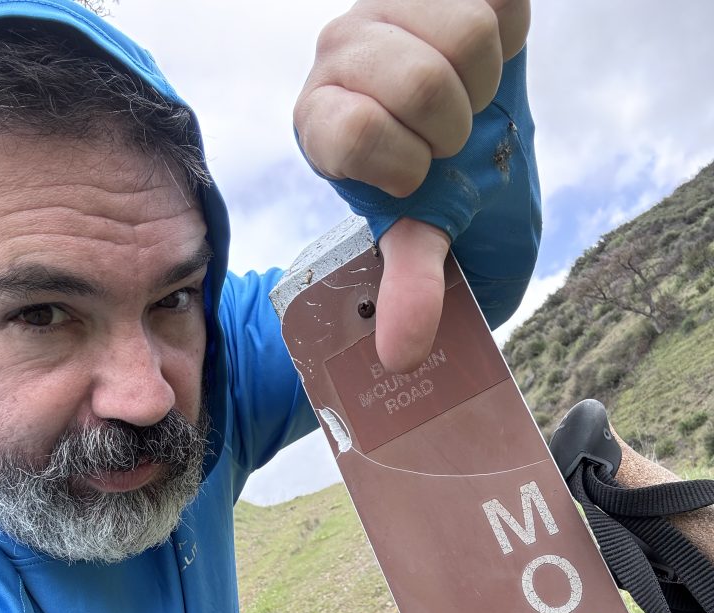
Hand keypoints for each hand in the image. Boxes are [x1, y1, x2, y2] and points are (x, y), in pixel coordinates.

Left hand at [294, 0, 530, 371]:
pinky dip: (508, 34)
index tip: (418, 174)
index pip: (352, 134)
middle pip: (419, 84)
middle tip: (449, 137)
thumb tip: (402, 358)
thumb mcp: (427, 234)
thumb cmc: (449, 185)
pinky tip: (485, 58)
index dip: (405, 164)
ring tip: (468, 96)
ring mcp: (382, 7)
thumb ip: (411, 285)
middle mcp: (338, 57)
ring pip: (461, 31)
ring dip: (485, 82)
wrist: (482, 124)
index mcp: (322, 126)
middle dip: (456, 127)